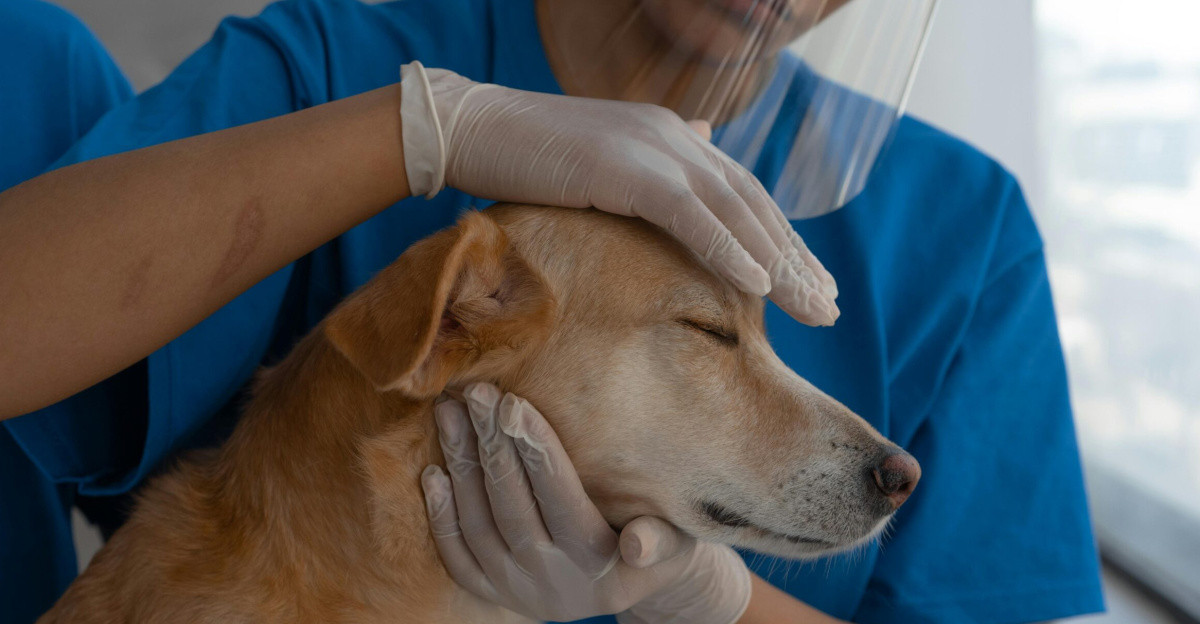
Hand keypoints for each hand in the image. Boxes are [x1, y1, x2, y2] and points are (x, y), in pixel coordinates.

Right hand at [400, 62, 837, 325]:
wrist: (473, 129)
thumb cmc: (528, 157)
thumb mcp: (604, 163)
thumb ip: (654, 168)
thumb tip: (704, 145)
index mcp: (674, 137)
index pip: (743, 195)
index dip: (780, 241)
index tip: (808, 284)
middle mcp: (677, 137)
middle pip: (753, 205)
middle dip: (796, 259)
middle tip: (828, 308)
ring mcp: (656, 149)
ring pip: (736, 212)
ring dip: (780, 264)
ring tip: (814, 309)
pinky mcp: (629, 169)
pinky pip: (693, 217)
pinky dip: (731, 251)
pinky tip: (762, 287)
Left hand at [421, 382, 751, 622]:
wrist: (637, 583)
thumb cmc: (664, 541)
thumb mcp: (678, 543)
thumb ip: (661, 541)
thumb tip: (640, 545)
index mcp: (599, 566)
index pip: (562, 499)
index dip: (536, 451)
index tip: (513, 402)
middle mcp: (553, 583)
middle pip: (513, 507)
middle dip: (492, 444)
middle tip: (475, 393)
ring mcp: (519, 592)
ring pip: (479, 526)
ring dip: (462, 466)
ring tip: (451, 413)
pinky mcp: (495, 595)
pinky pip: (458, 557)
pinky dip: (442, 516)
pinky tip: (434, 472)